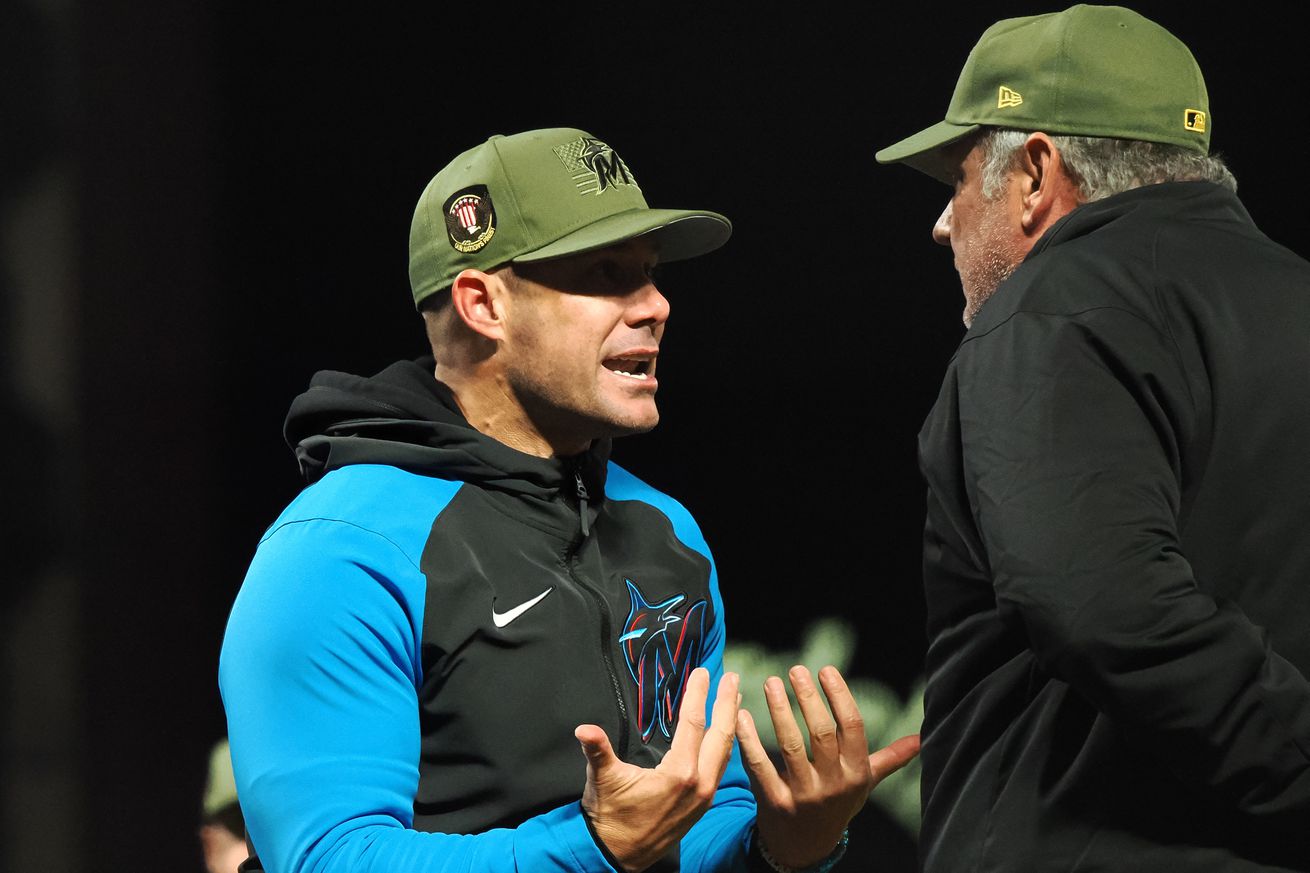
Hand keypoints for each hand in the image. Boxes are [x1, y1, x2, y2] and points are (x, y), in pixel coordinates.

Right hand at [576, 668, 738, 871]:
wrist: (616, 856)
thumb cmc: (609, 816)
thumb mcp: (602, 779)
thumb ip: (597, 750)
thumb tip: (583, 729)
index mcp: (680, 774)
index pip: (694, 723)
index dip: (698, 695)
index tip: (702, 672)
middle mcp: (699, 784)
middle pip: (721, 735)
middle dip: (727, 704)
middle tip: (732, 678)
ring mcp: (704, 797)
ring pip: (725, 753)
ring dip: (730, 723)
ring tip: (734, 700)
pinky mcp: (702, 805)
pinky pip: (720, 768)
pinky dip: (725, 746)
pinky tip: (724, 736)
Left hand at [736, 665, 920, 868]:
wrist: (805, 847)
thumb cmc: (837, 804)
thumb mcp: (865, 783)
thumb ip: (890, 758)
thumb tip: (922, 738)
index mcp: (856, 773)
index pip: (853, 727)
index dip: (839, 696)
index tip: (825, 670)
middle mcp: (833, 784)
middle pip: (821, 733)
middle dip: (808, 698)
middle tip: (795, 669)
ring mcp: (804, 795)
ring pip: (790, 745)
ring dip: (779, 710)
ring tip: (771, 682)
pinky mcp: (775, 802)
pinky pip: (760, 765)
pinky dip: (749, 738)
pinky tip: (742, 714)